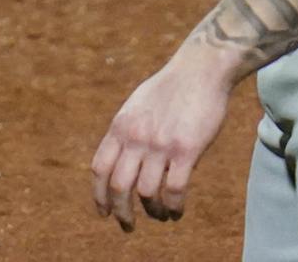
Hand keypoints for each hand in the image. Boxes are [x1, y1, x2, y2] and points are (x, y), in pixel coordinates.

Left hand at [91, 41, 241, 231]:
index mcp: (120, 127)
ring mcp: (159, 145)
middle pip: (118, 187)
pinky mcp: (186, 150)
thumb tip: (122, 159)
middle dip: (120, 213)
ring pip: (146, 193)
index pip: (99, 168)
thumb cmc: (169, 89)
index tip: (104, 212)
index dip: (99, 195)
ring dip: (153, 211)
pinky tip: (177, 211)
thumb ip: (128, 132)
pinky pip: (174, 190)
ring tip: (160, 215)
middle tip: (127, 226)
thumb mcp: (137, 106)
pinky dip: (174, 207)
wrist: (198, 70)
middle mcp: (135, 137)